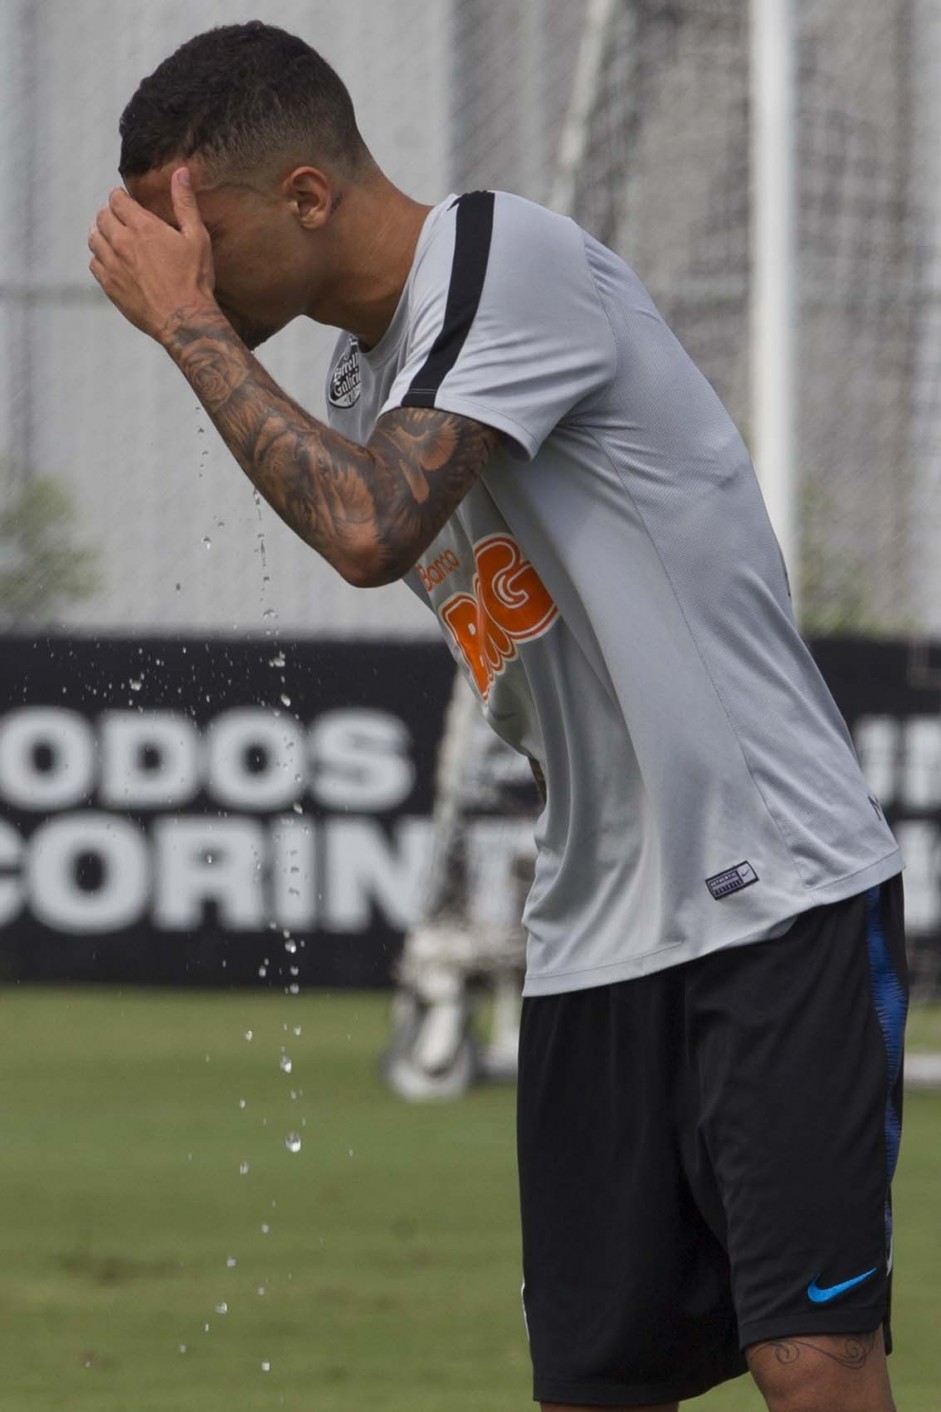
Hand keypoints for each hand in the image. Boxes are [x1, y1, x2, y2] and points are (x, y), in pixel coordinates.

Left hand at [88, 167, 217, 343]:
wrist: (184, 320)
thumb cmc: (195, 278)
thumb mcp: (197, 237)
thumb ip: (185, 203)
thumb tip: (181, 172)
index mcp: (143, 227)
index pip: (116, 200)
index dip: (120, 198)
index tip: (127, 203)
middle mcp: (122, 243)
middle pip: (101, 217)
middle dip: (110, 214)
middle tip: (120, 219)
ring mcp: (112, 265)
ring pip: (93, 239)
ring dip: (100, 234)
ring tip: (112, 237)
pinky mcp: (109, 286)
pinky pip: (93, 264)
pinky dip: (99, 258)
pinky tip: (110, 261)